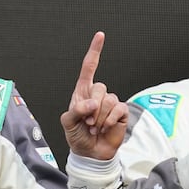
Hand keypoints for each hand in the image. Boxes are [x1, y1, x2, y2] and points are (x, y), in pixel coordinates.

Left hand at [60, 31, 127, 159]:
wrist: (90, 153)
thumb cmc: (76, 136)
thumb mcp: (67, 123)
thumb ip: (75, 111)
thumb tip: (92, 103)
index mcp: (81, 92)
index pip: (88, 68)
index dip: (95, 51)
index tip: (100, 35)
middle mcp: (96, 94)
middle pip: (99, 87)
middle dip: (91, 107)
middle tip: (87, 122)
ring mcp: (110, 103)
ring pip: (108, 100)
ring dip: (99, 117)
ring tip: (94, 127)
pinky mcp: (120, 112)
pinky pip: (118, 109)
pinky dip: (109, 120)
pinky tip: (104, 128)